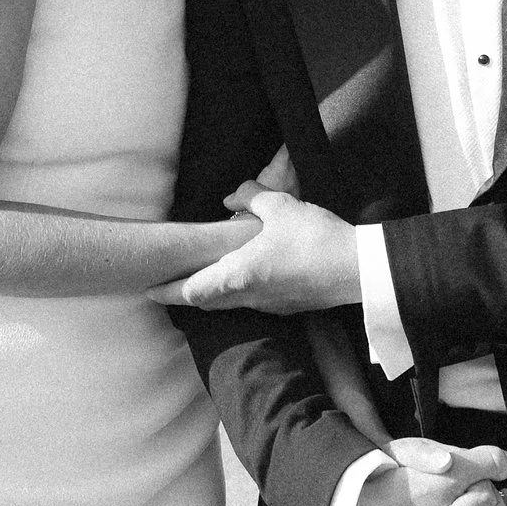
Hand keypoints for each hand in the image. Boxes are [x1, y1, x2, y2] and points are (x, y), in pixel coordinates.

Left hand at [146, 186, 356, 311]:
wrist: (359, 269)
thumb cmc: (314, 238)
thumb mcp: (279, 206)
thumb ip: (249, 198)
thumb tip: (230, 199)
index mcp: (238, 275)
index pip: (191, 292)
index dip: (166, 291)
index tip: (148, 287)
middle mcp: (249, 297)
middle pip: (206, 303)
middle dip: (184, 293)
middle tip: (167, 282)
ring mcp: (270, 306)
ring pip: (230, 304)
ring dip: (212, 293)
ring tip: (202, 276)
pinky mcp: (289, 307)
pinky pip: (253, 302)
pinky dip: (239, 291)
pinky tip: (245, 274)